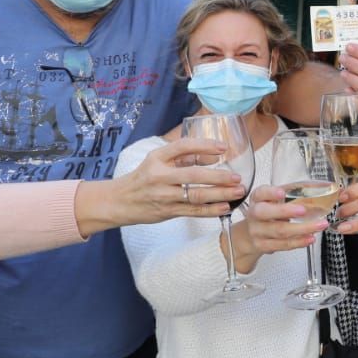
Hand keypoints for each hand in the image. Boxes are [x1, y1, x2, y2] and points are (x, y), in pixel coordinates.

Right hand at [79, 137, 245, 233]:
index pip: (183, 146)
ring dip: (220, 194)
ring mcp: (164, 195)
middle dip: (219, 176)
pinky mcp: (167, 212)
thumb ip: (184, 157)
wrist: (120, 201)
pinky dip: (211, 210)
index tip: (223, 147)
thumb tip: (213, 157)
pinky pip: (193, 211)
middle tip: (237, 177)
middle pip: (193, 174)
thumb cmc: (143, 178)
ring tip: (238, 192)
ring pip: (196, 195)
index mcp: (157, 158)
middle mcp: (160, 176)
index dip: (204, 146)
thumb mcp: (158, 161)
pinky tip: (225, 207)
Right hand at [243, 185, 327, 256]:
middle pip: (266, 213)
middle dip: (286, 211)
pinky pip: (282, 245)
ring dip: (302, 229)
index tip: (282, 193)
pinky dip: (298, 242)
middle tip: (303, 210)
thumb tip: (320, 186)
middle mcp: (254, 214)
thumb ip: (291, 192)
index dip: (271, 193)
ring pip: (279, 231)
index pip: (261, 193)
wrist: (252, 233)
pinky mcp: (263, 245)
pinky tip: (309, 238)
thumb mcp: (274, 199)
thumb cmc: (268, 212)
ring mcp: (257, 231)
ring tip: (319, 225)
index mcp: (258, 198)